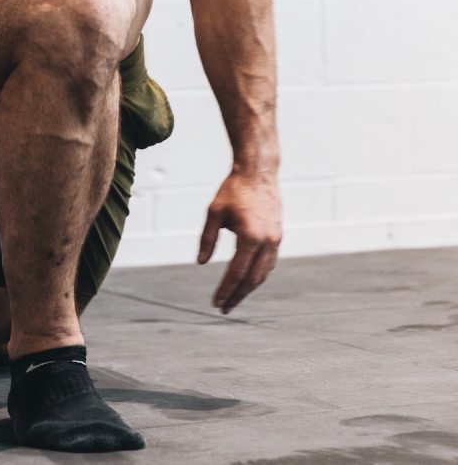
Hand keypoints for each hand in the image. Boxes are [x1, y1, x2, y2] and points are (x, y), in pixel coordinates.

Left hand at [198, 170, 281, 314]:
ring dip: (249, 288)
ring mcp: (275, 239)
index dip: (226, 290)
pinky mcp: (278, 235)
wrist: (259, 172)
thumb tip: (202, 262)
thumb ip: (207, 238)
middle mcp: (267, 241)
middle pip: (252, 279)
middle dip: (238, 296)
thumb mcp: (214, 213)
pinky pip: (269, 263)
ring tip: (234, 298)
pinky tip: (247, 280)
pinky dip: (258, 275)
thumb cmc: (233, 191)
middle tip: (224, 309)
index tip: (216, 303)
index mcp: (250, 237)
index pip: (236, 273)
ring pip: (263, 273)